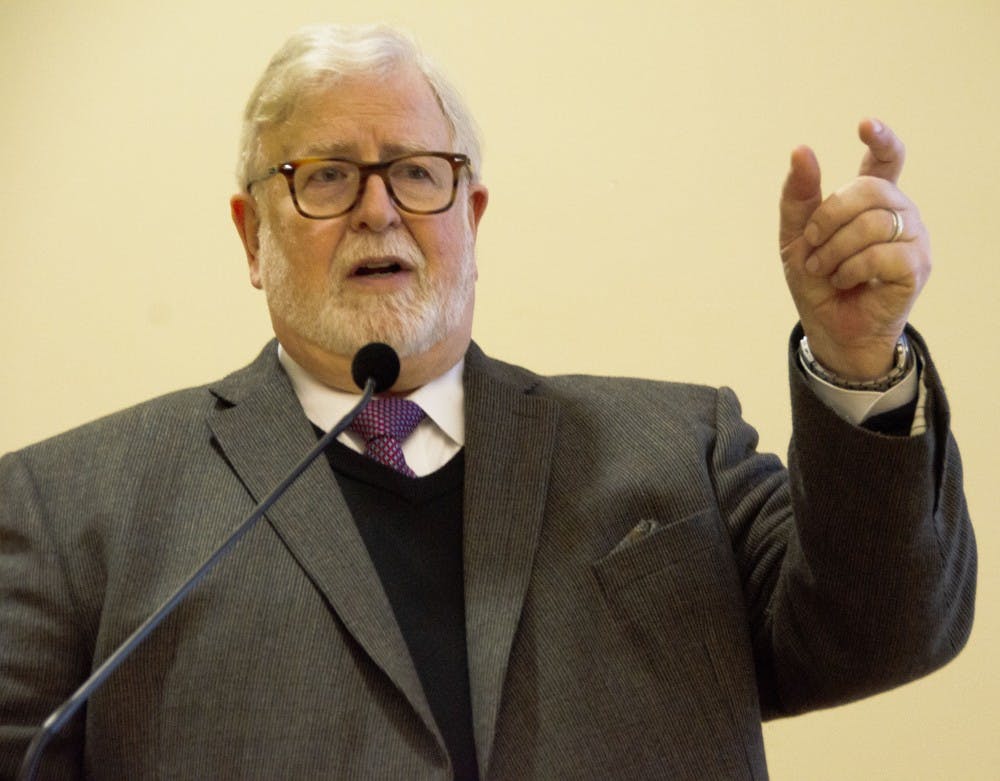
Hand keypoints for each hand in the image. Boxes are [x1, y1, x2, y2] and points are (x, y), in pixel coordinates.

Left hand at [779, 119, 930, 379]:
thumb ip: (798, 196)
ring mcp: (913, 237)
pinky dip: (851, 269)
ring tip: (825, 269)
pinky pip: (882, 254)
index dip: (881, 139)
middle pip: (867, 190)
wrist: (829, 328)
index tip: (865, 125)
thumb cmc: (818, 281)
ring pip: (872, 223)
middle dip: (827, 218)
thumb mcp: (796, 237)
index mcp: (872, 200)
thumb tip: (802, 150)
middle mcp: (898, 211)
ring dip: (834, 250)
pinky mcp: (916, 265)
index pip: (887, 159)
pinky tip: (844, 281)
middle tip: (811, 246)